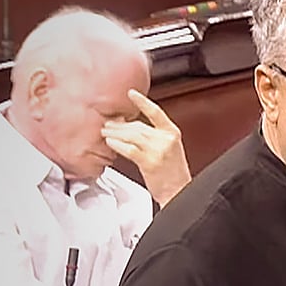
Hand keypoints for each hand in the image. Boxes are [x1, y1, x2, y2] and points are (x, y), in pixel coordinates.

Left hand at [102, 90, 190, 207]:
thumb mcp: (169, 150)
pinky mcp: (149, 162)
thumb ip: (154, 138)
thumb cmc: (173, 174)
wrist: (179, 192)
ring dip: (116, 133)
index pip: (156, 112)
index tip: (131, 93)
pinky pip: (129, 149)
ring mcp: (158, 151)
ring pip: (132, 136)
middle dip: (120, 125)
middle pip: (138, 126)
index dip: (142, 101)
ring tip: (105, 133)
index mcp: (172, 133)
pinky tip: (110, 143)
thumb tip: (131, 128)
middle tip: (108, 124)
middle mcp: (166, 140)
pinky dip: (117, 145)